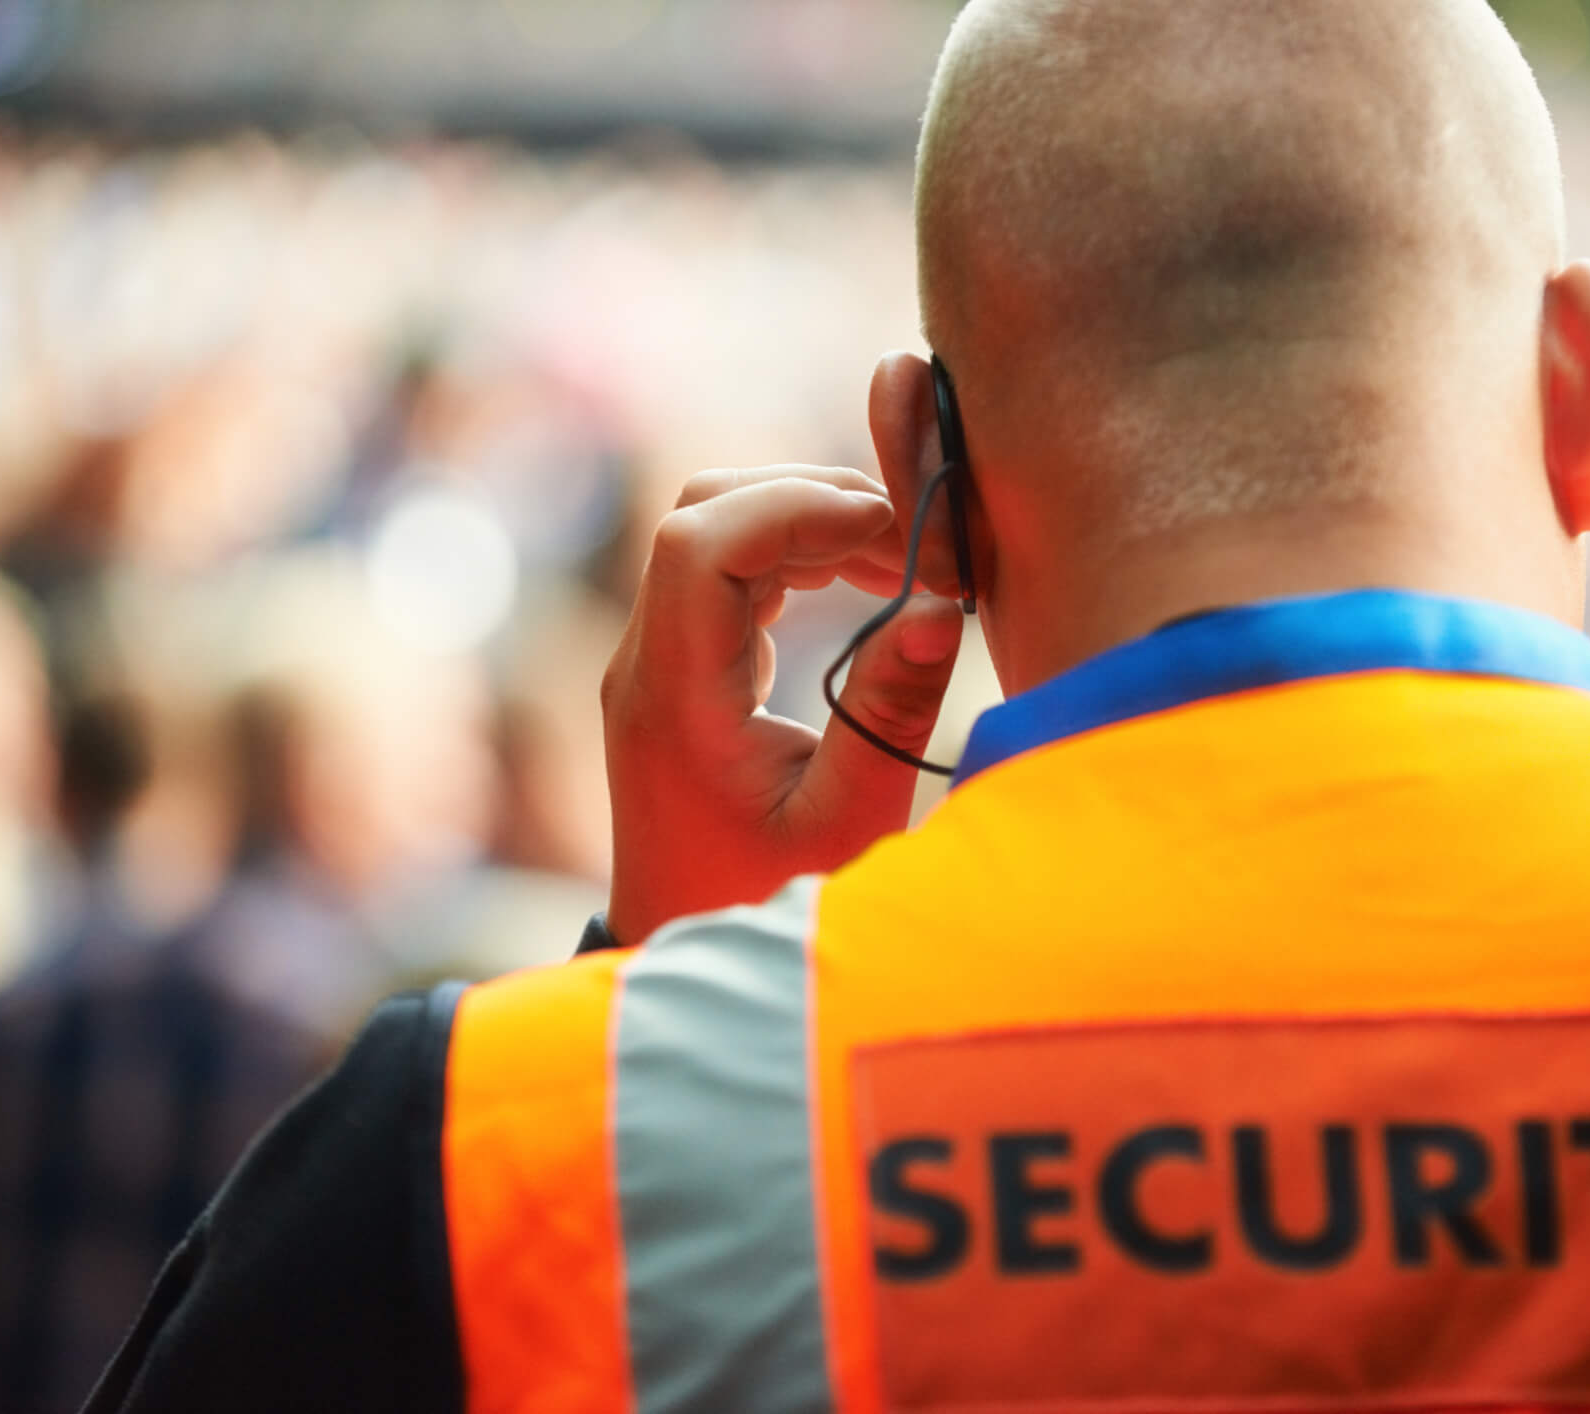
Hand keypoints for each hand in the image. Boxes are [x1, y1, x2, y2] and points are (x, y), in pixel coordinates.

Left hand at [601, 459, 964, 945]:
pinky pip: (731, 570)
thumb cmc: (765, 901)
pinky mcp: (685, 665)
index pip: (702, 540)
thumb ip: (887, 714)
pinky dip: (801, 556)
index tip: (891, 531)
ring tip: (907, 563)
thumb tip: (941, 610)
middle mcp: (648, 661)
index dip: (795, 508)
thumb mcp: (845, 823)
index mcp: (673, 694)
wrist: (687, 950)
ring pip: (717, 527)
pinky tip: (870, 586)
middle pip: (704, 510)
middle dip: (812, 501)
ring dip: (811, 523)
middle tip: (915, 543)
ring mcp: (659, 658)